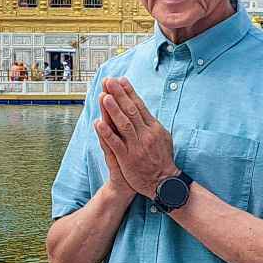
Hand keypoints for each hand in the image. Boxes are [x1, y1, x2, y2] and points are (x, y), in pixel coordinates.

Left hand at [94, 77, 177, 198]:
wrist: (163, 182)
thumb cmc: (162, 159)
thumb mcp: (163, 137)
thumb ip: (152, 123)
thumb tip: (143, 109)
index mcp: (154, 127)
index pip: (140, 106)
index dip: (129, 92)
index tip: (121, 80)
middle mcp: (146, 134)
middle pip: (131, 111)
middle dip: (119, 95)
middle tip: (109, 81)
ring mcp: (136, 146)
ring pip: (123, 124)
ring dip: (113, 110)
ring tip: (104, 96)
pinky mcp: (128, 159)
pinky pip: (116, 144)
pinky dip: (107, 133)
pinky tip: (98, 123)